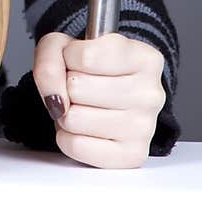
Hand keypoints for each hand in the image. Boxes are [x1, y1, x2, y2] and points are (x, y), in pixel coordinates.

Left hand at [33, 31, 165, 168]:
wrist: (107, 95)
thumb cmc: (90, 69)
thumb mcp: (64, 46)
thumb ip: (50, 60)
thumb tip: (54, 98)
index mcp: (144, 58)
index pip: (86, 57)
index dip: (69, 57)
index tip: (79, 61)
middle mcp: (151, 94)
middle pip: (77, 88)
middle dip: (67, 88)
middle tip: (80, 88)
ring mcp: (144, 128)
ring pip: (73, 119)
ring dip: (66, 113)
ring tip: (82, 107)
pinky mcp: (131, 156)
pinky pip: (76, 146)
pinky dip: (67, 137)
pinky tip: (84, 128)